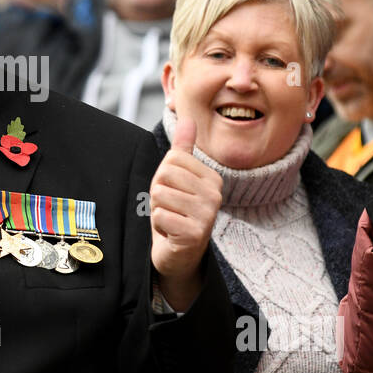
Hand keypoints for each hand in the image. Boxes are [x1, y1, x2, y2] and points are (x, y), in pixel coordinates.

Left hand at [150, 117, 221, 309]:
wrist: (179, 254)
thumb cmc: (176, 211)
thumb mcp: (176, 178)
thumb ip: (182, 149)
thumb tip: (188, 118)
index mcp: (213, 178)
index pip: (172, 159)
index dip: (163, 177)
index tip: (173, 193)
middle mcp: (215, 196)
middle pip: (165, 176)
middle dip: (158, 193)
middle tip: (169, 208)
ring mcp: (207, 215)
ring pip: (160, 195)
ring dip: (157, 210)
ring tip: (170, 219)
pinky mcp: (194, 234)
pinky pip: (159, 216)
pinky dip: (158, 225)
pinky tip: (171, 233)